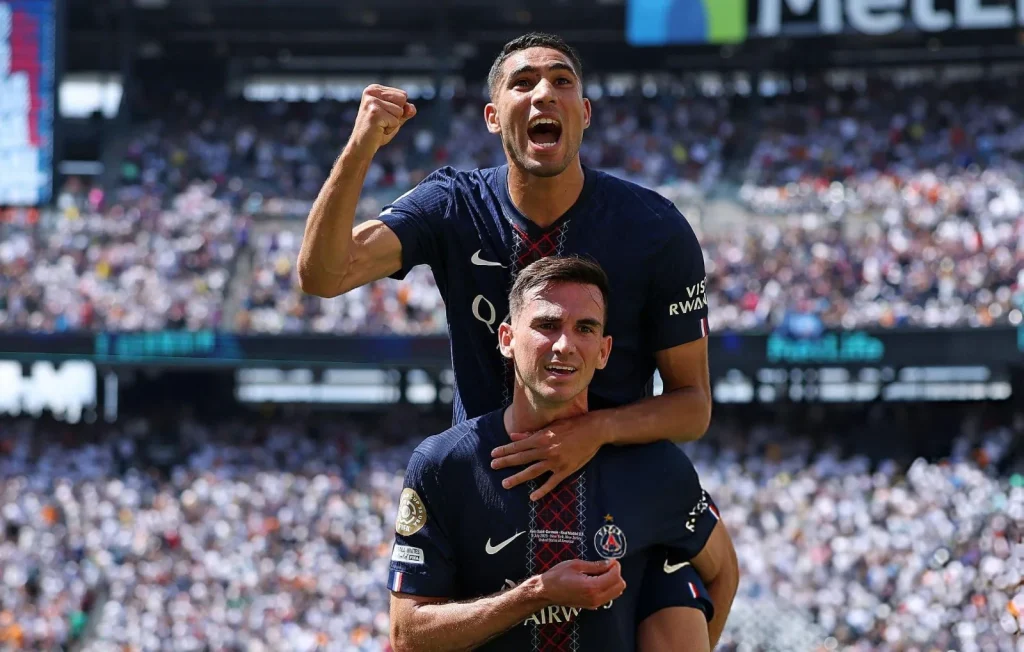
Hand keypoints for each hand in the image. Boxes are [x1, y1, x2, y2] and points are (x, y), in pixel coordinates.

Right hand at [346, 84, 416, 157]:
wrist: (362, 146)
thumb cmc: (378, 131)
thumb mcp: (395, 118)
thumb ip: (406, 110)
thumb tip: (411, 108)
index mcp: (375, 89)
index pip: (403, 95)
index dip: (398, 109)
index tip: (383, 116)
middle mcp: (371, 91)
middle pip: (402, 99)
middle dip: (397, 115)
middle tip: (382, 122)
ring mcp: (372, 101)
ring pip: (400, 111)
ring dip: (393, 123)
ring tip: (380, 126)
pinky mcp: (374, 112)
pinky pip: (395, 121)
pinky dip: (390, 129)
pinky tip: (378, 130)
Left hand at [491, 412, 606, 500]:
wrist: (594, 430)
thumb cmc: (572, 425)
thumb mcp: (551, 426)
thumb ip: (532, 433)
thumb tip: (514, 436)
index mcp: (542, 437)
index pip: (518, 445)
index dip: (505, 450)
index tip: (493, 454)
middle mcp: (546, 450)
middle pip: (521, 458)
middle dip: (505, 462)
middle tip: (493, 467)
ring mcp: (555, 462)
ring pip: (532, 472)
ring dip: (517, 478)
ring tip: (505, 483)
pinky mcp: (565, 470)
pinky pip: (551, 483)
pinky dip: (542, 491)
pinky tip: (532, 497)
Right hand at [538, 559, 625, 609]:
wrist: (546, 592)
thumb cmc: (558, 576)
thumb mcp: (576, 565)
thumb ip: (595, 565)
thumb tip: (609, 562)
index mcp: (592, 587)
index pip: (615, 577)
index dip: (615, 566)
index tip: (610, 560)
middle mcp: (596, 598)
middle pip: (619, 586)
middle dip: (616, 574)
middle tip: (606, 565)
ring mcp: (595, 604)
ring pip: (616, 592)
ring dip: (613, 581)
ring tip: (601, 572)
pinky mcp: (592, 606)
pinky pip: (608, 596)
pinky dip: (608, 587)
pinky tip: (597, 580)